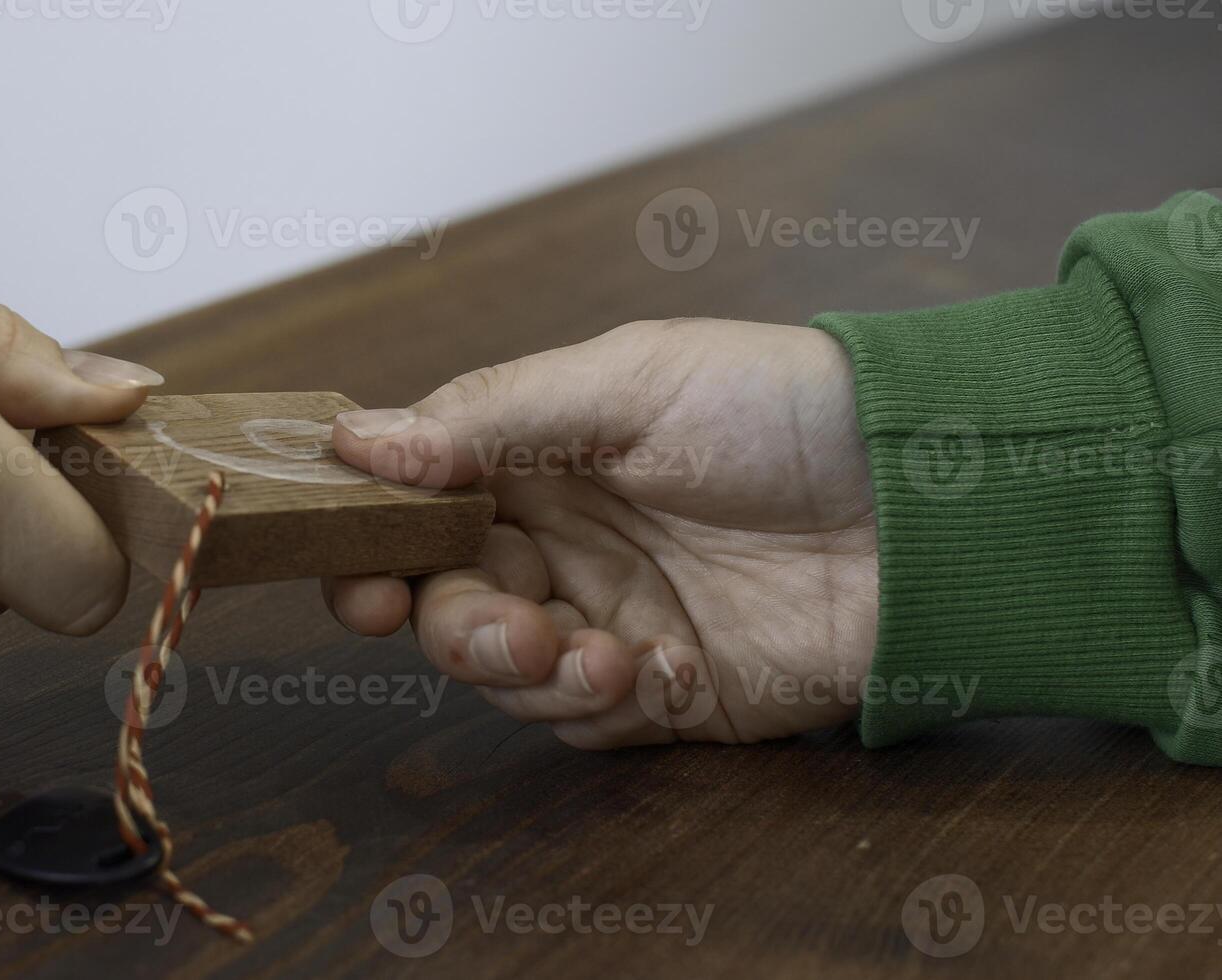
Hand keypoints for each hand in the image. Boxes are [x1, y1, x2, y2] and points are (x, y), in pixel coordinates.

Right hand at [325, 318, 877, 747]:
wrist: (928, 504)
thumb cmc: (782, 409)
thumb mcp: (630, 380)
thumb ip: (490, 417)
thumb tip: (356, 439)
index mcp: (533, 459)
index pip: (416, 510)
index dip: (372, 548)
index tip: (362, 579)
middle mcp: (557, 544)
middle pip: (445, 606)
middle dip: (457, 627)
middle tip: (513, 627)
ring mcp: (608, 619)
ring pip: (504, 678)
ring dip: (534, 675)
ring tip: (609, 653)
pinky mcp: (664, 691)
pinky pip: (585, 723)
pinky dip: (605, 706)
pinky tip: (666, 668)